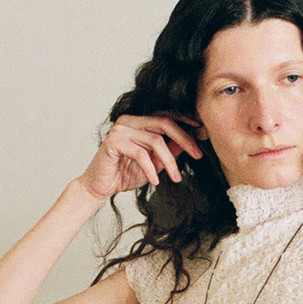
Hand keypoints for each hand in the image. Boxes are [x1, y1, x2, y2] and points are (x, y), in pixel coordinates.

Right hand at [80, 113, 202, 201]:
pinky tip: (155, 181)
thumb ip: (169, 150)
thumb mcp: (155, 162)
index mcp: (139, 121)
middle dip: (185, 139)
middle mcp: (130, 120)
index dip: (186, 122)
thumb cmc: (124, 174)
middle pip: (165, 123)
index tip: (202, 133)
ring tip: (176, 177)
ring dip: (169, 162)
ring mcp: (121, 129)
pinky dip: (150, 168)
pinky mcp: (114, 141)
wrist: (100, 187)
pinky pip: (140, 154)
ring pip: (155, 141)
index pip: (167, 116)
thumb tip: (190, 141)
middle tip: (198, 155)